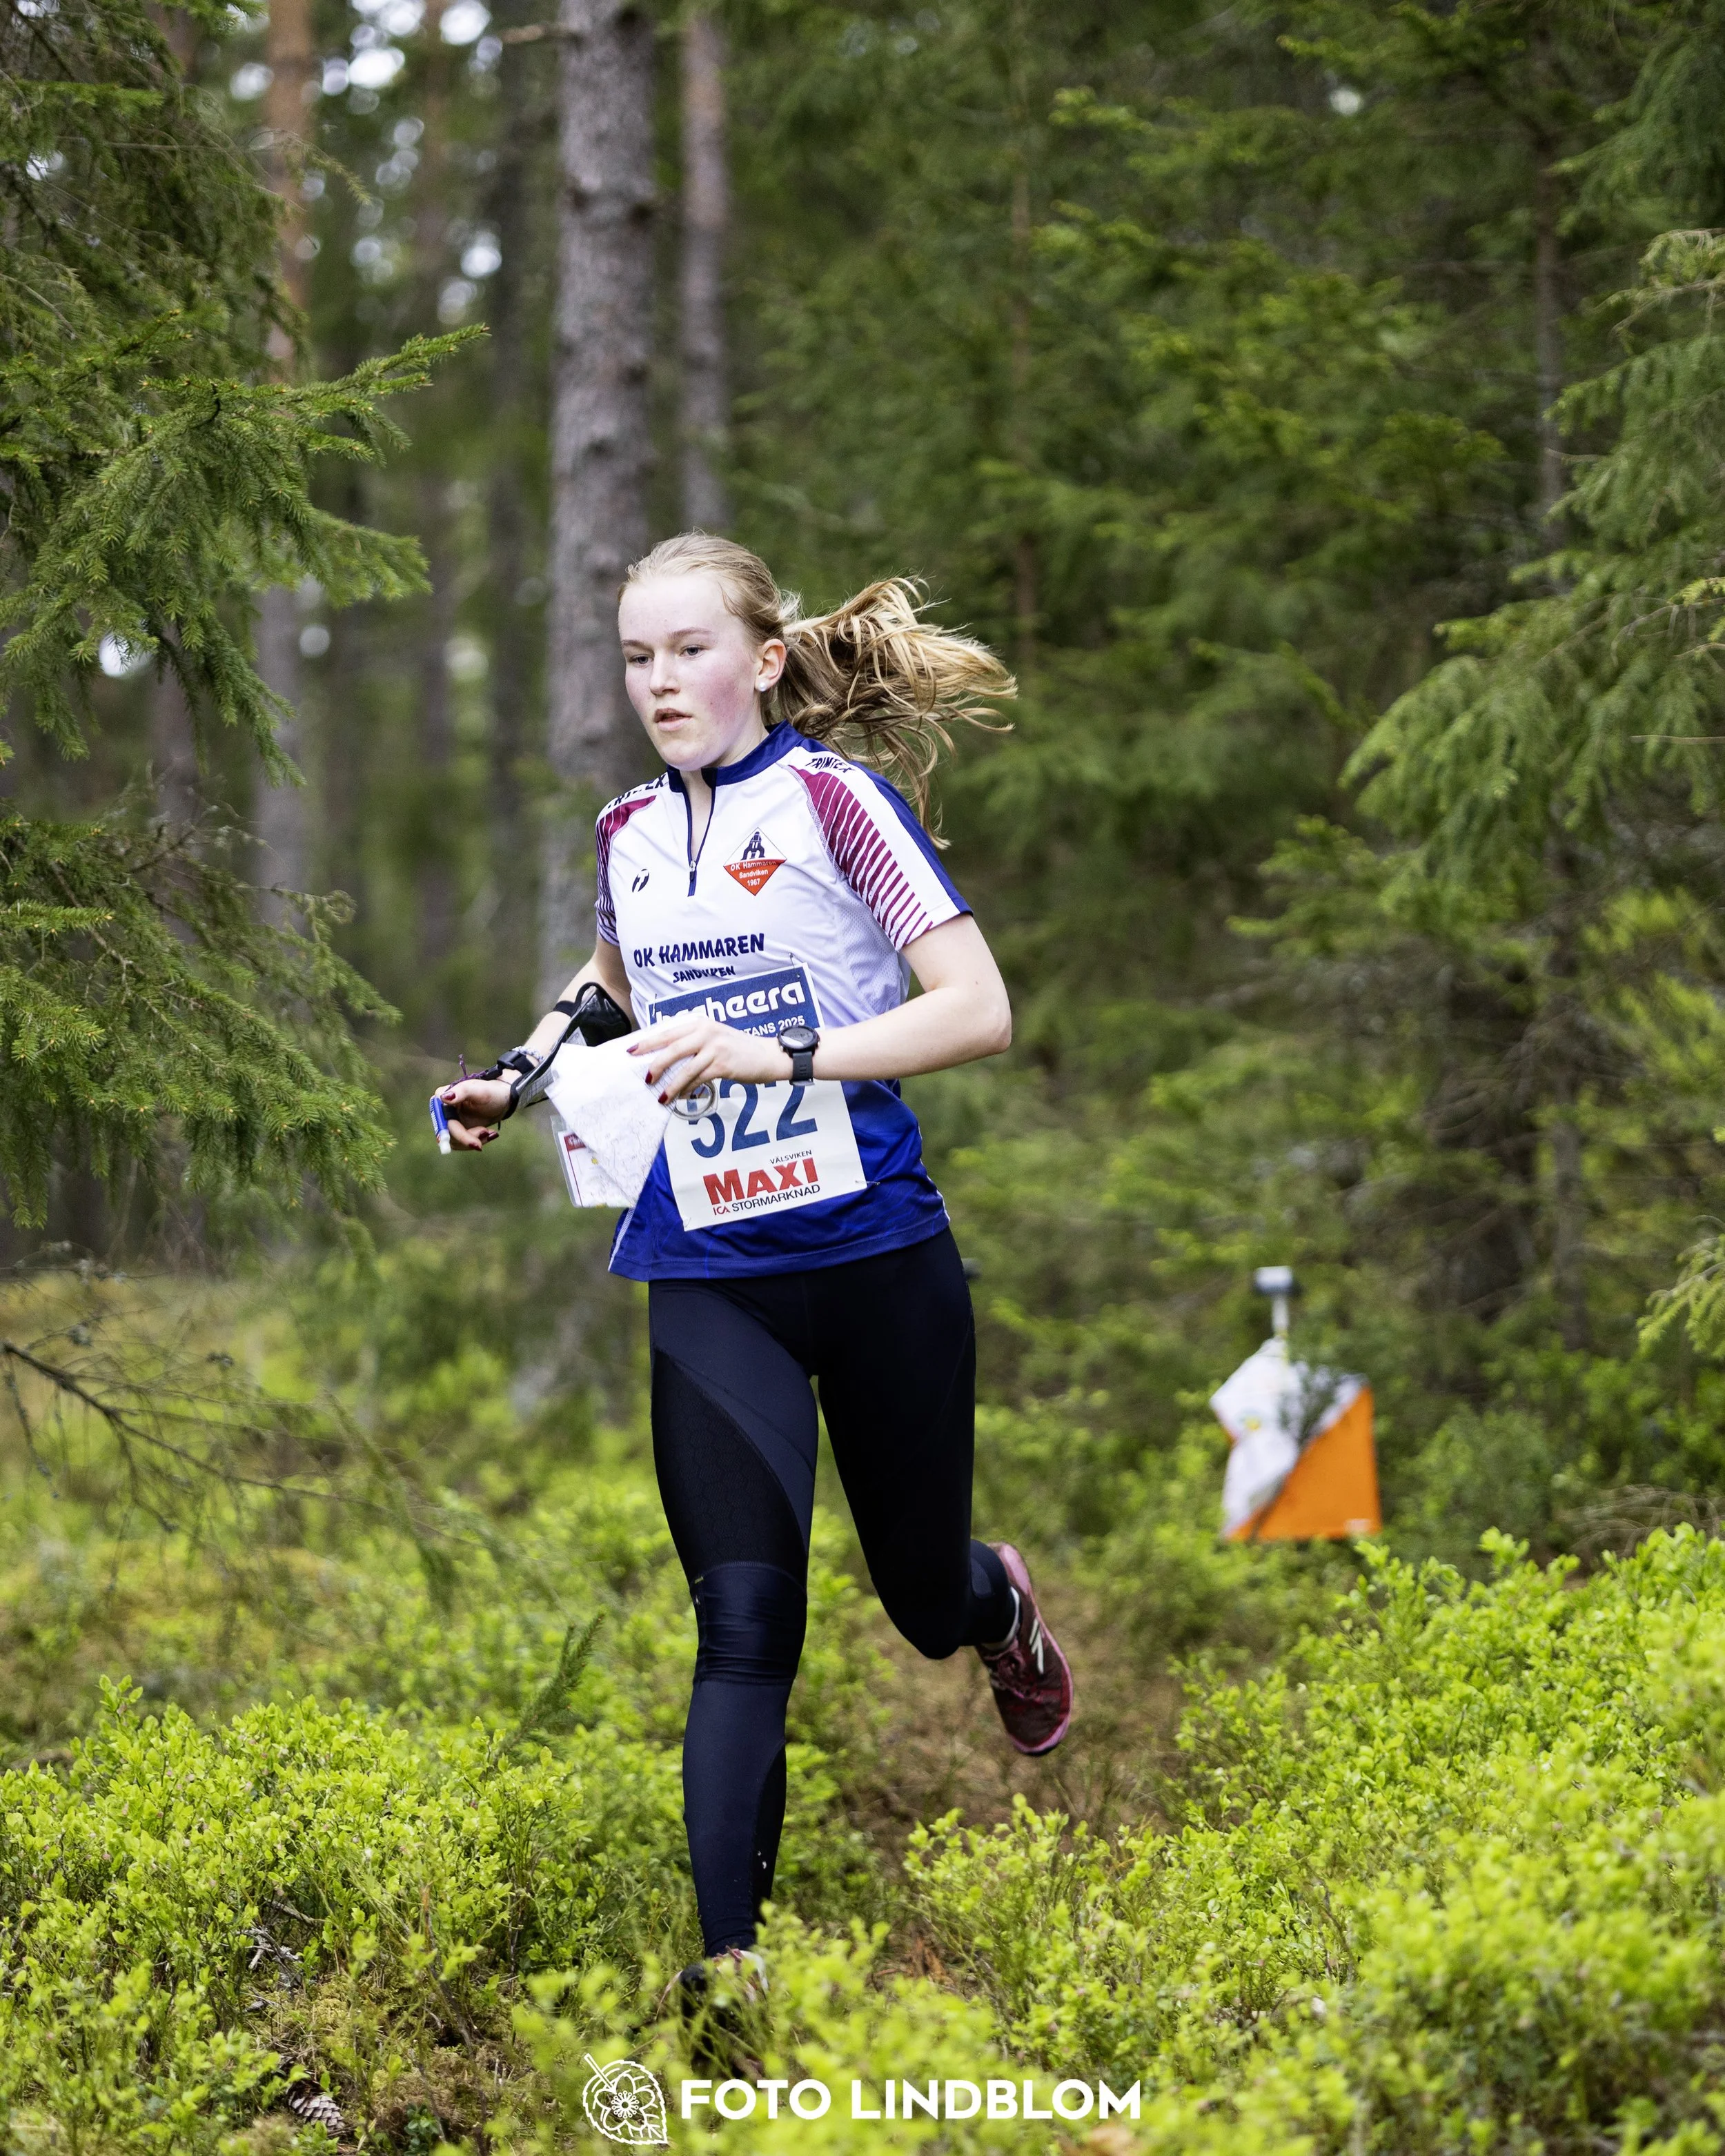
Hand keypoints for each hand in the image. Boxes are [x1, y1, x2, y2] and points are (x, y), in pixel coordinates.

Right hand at [437, 1076, 511, 1149]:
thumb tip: (443, 1097)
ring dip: (473, 1140)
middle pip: (447, 1132)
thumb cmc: (492, 1092)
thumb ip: (462, 1092)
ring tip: (490, 1132)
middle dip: (466, 1137)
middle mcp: (443, 1110)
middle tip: (486, 1133)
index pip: (440, 1119)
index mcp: (443, 1097)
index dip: (448, 1131)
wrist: (502, 1100)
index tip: (463, 1138)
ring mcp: (450, 1122)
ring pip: (454, 1141)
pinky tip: (490, 1134)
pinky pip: (462, 1144)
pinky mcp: (458, 1131)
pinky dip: (477, 1141)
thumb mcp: (479, 1090)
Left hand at [629, 1015, 787, 1098]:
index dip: (648, 1041)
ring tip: (660, 1096)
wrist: (767, 1055)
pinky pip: (698, 1079)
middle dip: (654, 1063)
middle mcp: (706, 1031)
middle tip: (643, 1078)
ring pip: (684, 1067)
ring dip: (670, 1084)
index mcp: (700, 1022)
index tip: (631, 1051)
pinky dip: (687, 1089)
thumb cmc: (738, 1049)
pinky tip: (680, 1097)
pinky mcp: (723, 1064)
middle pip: (672, 1047)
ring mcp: (715, 1047)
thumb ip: (692, 1041)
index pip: (668, 1031)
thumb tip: (664, 1058)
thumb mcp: (714, 1037)